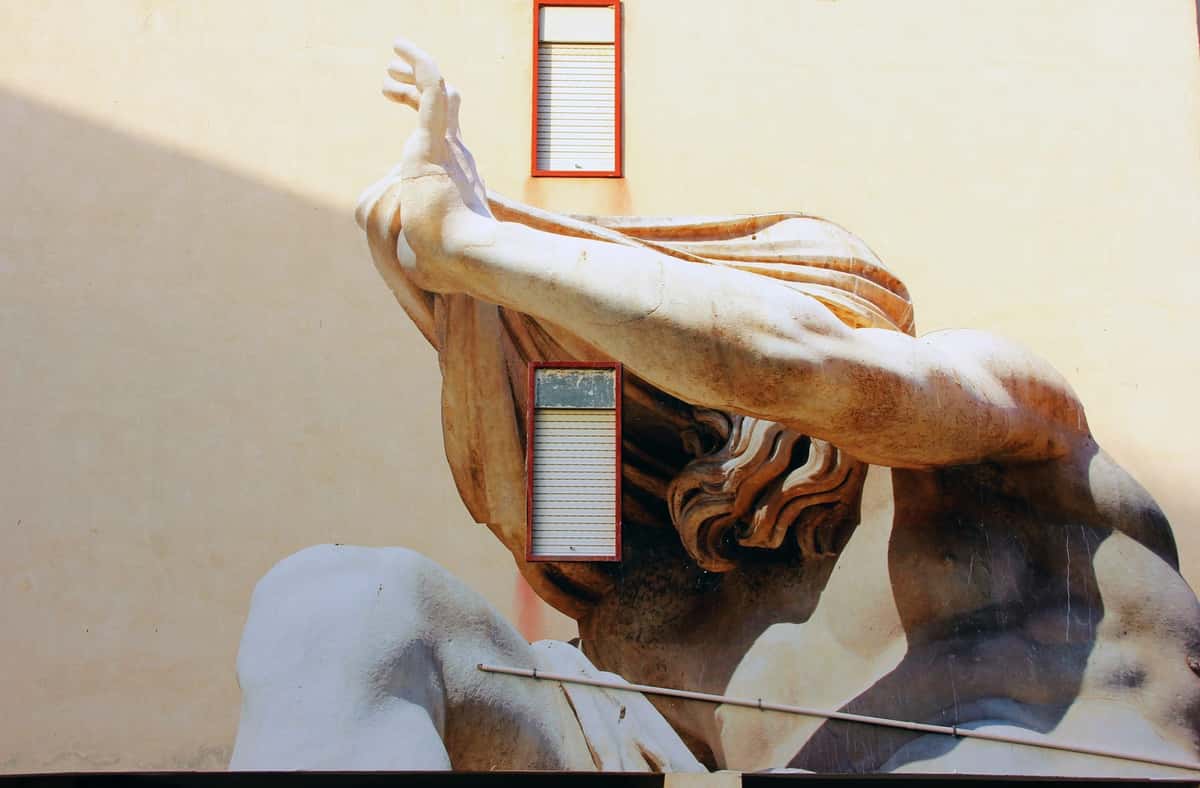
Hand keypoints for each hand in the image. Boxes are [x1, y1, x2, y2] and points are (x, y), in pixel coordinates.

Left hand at [360, 39, 494, 292]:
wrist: (460, 258)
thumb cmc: (445, 264)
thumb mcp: (423, 251)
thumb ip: (414, 250)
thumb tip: (406, 265)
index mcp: (456, 175)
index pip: (443, 129)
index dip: (418, 106)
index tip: (390, 91)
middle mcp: (457, 155)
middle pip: (441, 105)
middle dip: (415, 86)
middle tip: (390, 74)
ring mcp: (448, 148)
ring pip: (435, 91)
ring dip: (413, 69)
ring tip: (393, 54)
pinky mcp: (436, 143)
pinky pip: (432, 92)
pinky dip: (421, 67)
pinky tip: (403, 48)